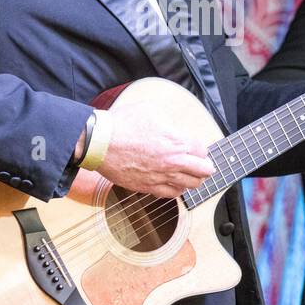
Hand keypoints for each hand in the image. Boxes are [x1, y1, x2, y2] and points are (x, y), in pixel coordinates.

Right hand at [95, 90, 214, 197]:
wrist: (100, 143)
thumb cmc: (122, 123)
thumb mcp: (151, 110)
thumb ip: (169, 121)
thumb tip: (175, 128)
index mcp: (176, 142)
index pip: (203, 150)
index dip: (200, 148)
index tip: (196, 147)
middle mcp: (173, 162)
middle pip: (203, 171)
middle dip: (205, 166)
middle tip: (203, 164)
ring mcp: (161, 177)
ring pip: (190, 185)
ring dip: (193, 179)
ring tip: (189, 174)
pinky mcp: (148, 187)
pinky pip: (172, 194)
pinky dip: (176, 189)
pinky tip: (173, 182)